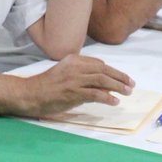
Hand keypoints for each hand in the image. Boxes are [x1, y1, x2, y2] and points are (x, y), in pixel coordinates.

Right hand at [18, 54, 134, 117]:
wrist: (30, 94)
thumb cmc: (47, 86)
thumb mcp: (64, 73)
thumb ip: (81, 75)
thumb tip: (101, 83)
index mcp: (73, 59)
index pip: (99, 63)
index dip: (113, 71)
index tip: (122, 78)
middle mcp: (75, 67)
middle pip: (104, 70)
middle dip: (120, 77)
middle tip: (131, 84)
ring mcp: (74, 79)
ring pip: (102, 80)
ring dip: (118, 86)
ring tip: (127, 92)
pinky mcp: (73, 92)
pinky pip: (95, 94)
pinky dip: (107, 97)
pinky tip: (114, 102)